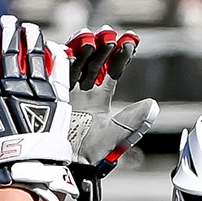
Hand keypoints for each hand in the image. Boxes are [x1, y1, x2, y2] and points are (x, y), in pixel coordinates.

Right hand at [0, 16, 78, 200]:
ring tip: (31, 29)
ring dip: (31, 39)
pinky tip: (54, 48)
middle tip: (8, 22)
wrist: (15, 174)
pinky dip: (56, 59)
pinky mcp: (55, 101)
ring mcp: (34, 91)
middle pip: (9, 51)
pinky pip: (57, 73)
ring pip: (33, 56)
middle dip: (7, 33)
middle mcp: (9, 86)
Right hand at [63, 27, 159, 200]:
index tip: (129, 41)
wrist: (61, 166)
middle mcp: (82, 92)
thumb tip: (152, 105)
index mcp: (99, 100)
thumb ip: (132, 120)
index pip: (113, 72)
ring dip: (81, 49)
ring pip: (75, 63)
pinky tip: (64, 46)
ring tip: (89, 37)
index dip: (121, 56)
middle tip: (108, 34)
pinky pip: (54, 72)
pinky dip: (58, 58)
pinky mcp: (49, 94)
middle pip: (94, 63)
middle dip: (101, 47)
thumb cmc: (88, 156)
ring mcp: (65, 91)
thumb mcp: (114, 136)